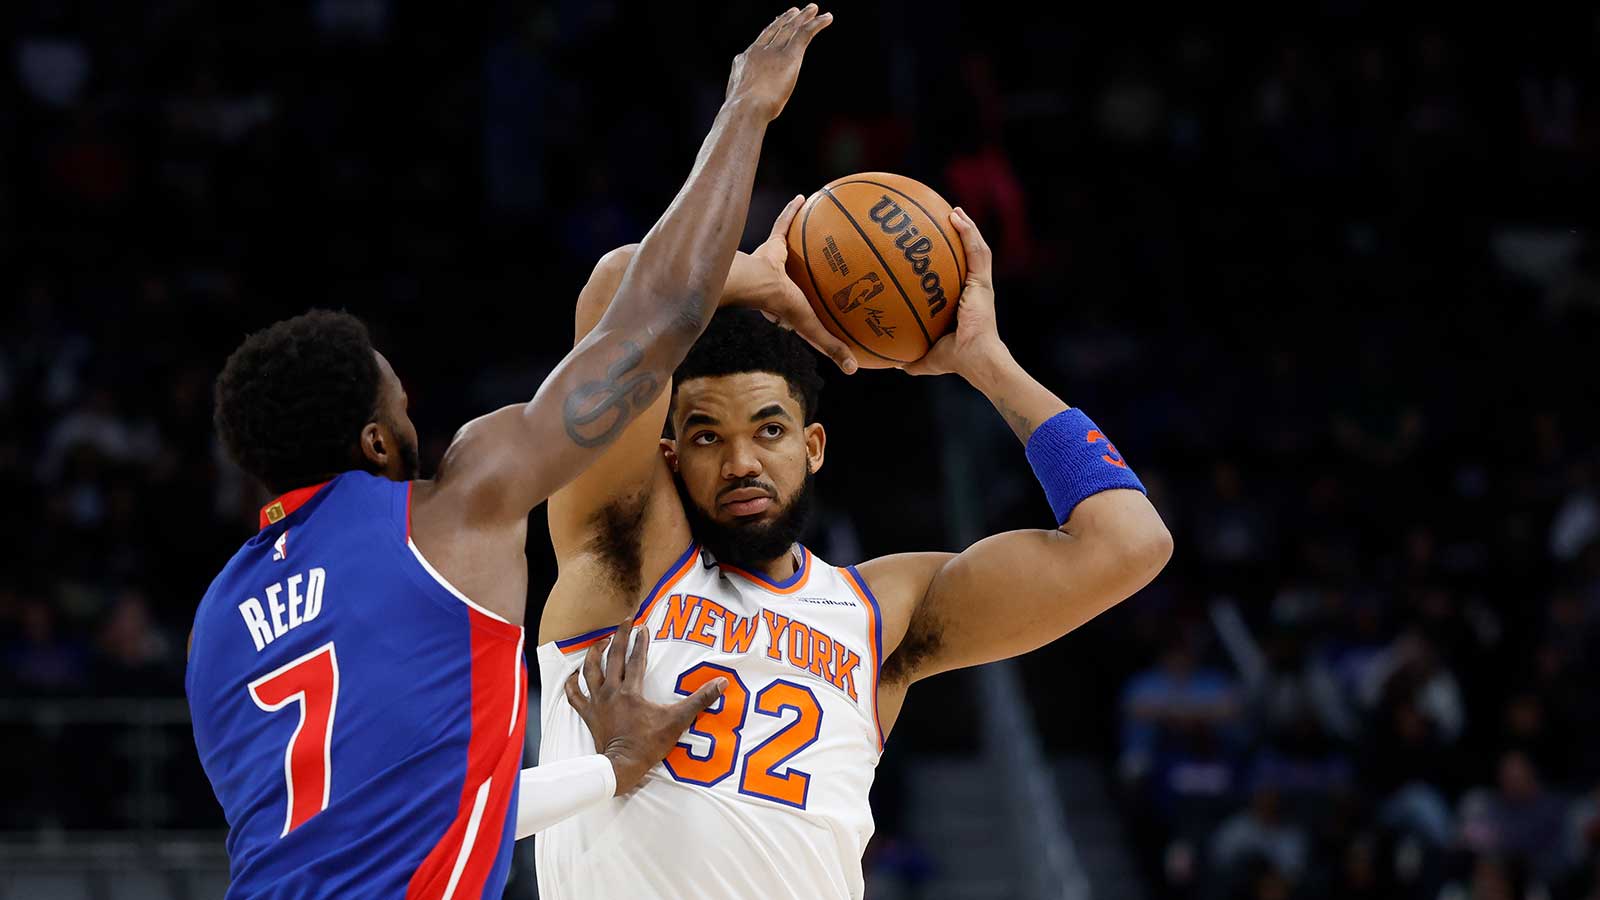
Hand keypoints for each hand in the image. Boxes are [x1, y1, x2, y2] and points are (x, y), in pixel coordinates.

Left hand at [564, 613, 726, 793]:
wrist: (622, 767)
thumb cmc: (648, 744)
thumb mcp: (677, 721)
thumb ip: (699, 700)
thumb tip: (721, 683)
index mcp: (631, 690)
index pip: (637, 659)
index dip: (641, 641)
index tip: (644, 626)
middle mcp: (611, 691)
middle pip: (613, 657)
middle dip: (619, 636)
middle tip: (625, 621)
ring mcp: (597, 703)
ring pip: (590, 671)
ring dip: (595, 653)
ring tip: (601, 641)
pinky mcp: (588, 714)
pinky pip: (575, 696)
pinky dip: (571, 684)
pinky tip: (572, 675)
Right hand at [725, 5, 832, 120]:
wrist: (744, 109)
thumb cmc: (741, 113)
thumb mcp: (740, 101)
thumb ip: (747, 96)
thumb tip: (750, 106)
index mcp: (744, 61)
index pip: (760, 41)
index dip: (771, 30)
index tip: (777, 22)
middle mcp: (758, 51)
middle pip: (775, 30)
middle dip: (787, 19)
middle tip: (796, 11)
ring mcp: (773, 53)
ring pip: (790, 28)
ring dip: (803, 17)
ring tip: (813, 8)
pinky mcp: (789, 56)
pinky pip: (804, 34)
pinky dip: (817, 24)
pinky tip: (827, 18)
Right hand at [727, 194, 857, 372]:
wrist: (757, 282)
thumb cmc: (782, 307)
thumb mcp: (813, 329)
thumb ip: (832, 347)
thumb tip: (854, 371)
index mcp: (787, 305)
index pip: (799, 311)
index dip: (808, 314)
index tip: (820, 314)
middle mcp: (779, 284)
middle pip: (795, 278)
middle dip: (802, 276)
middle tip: (818, 271)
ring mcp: (772, 263)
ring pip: (788, 250)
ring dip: (799, 240)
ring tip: (817, 227)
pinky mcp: (771, 243)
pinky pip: (784, 223)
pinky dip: (792, 211)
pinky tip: (806, 196)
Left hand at [905, 207, 1006, 377]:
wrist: (975, 359)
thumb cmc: (956, 360)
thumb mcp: (925, 357)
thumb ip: (910, 358)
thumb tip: (891, 363)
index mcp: (963, 302)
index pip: (956, 276)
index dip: (949, 261)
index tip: (934, 250)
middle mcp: (974, 290)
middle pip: (967, 257)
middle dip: (959, 238)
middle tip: (945, 220)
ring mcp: (981, 284)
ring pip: (975, 249)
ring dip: (966, 228)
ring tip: (954, 211)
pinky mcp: (984, 281)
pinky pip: (976, 251)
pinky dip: (968, 232)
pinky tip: (957, 217)